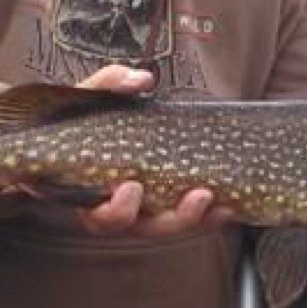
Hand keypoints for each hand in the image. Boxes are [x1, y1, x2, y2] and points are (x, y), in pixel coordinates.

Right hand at [73, 65, 234, 239]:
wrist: (77, 132)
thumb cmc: (79, 120)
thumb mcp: (86, 98)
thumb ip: (108, 85)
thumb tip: (142, 80)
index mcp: (86, 194)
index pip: (99, 217)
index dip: (116, 211)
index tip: (131, 187)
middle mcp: (114, 210)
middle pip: (144, 228)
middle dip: (174, 218)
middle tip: (198, 196)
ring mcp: (141, 212)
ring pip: (169, 226)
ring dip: (197, 217)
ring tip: (221, 200)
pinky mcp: (164, 206)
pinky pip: (185, 218)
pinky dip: (206, 215)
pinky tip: (229, 204)